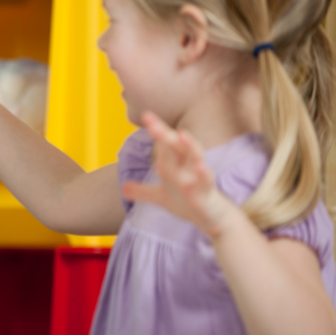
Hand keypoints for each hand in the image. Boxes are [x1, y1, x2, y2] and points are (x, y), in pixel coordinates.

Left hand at [121, 111, 234, 237]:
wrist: (212, 218)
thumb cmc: (187, 203)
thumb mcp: (161, 197)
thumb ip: (142, 191)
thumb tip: (123, 188)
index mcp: (176, 164)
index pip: (165, 143)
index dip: (157, 129)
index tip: (146, 116)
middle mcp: (187, 166)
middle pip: (176, 146)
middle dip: (164, 133)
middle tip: (150, 120)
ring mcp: (198, 178)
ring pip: (196, 158)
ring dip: (190, 146)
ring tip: (182, 134)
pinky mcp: (208, 192)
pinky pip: (207, 181)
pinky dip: (204, 174)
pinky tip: (201, 167)